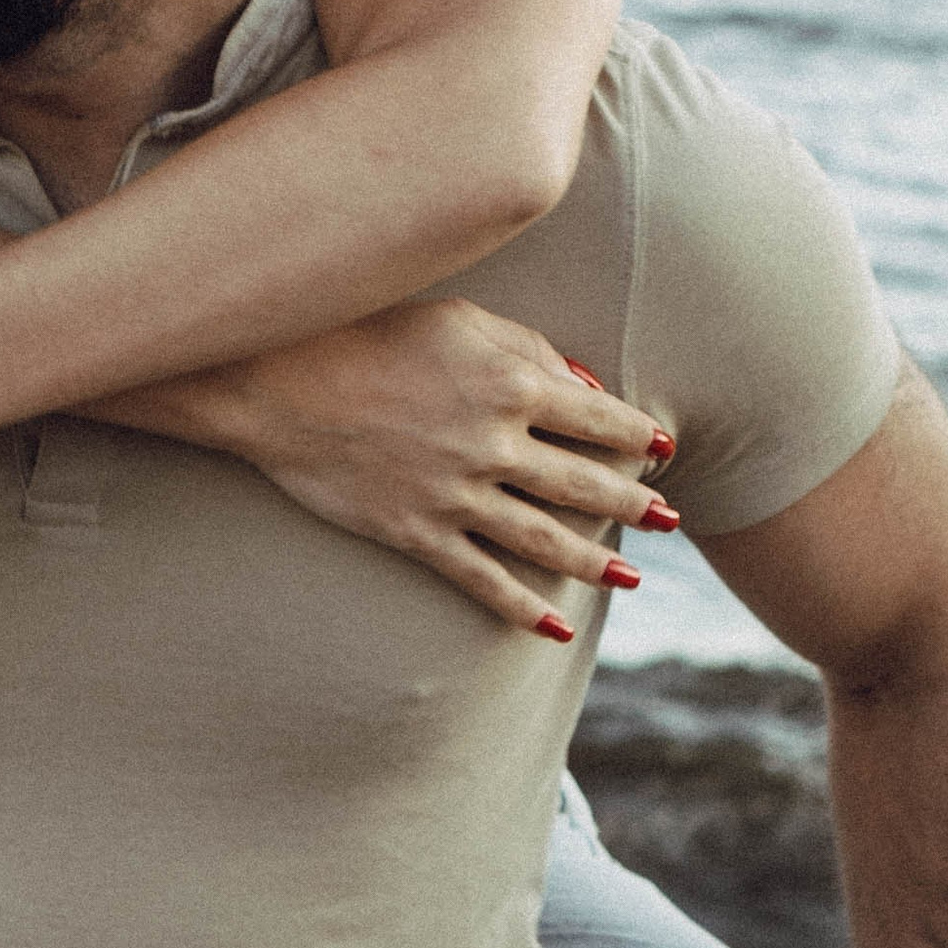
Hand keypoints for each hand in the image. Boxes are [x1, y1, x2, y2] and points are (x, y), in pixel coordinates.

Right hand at [190, 300, 678, 634]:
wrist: (278, 381)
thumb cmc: (368, 331)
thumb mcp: (459, 319)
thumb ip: (529, 348)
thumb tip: (588, 387)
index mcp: (511, 384)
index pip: (598, 419)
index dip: (637, 437)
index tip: (664, 450)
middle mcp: (494, 444)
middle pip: (584, 485)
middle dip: (633, 505)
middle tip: (669, 520)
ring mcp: (456, 494)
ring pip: (544, 539)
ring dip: (595, 562)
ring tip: (632, 577)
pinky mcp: (417, 532)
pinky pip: (480, 578)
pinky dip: (519, 606)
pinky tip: (554, 627)